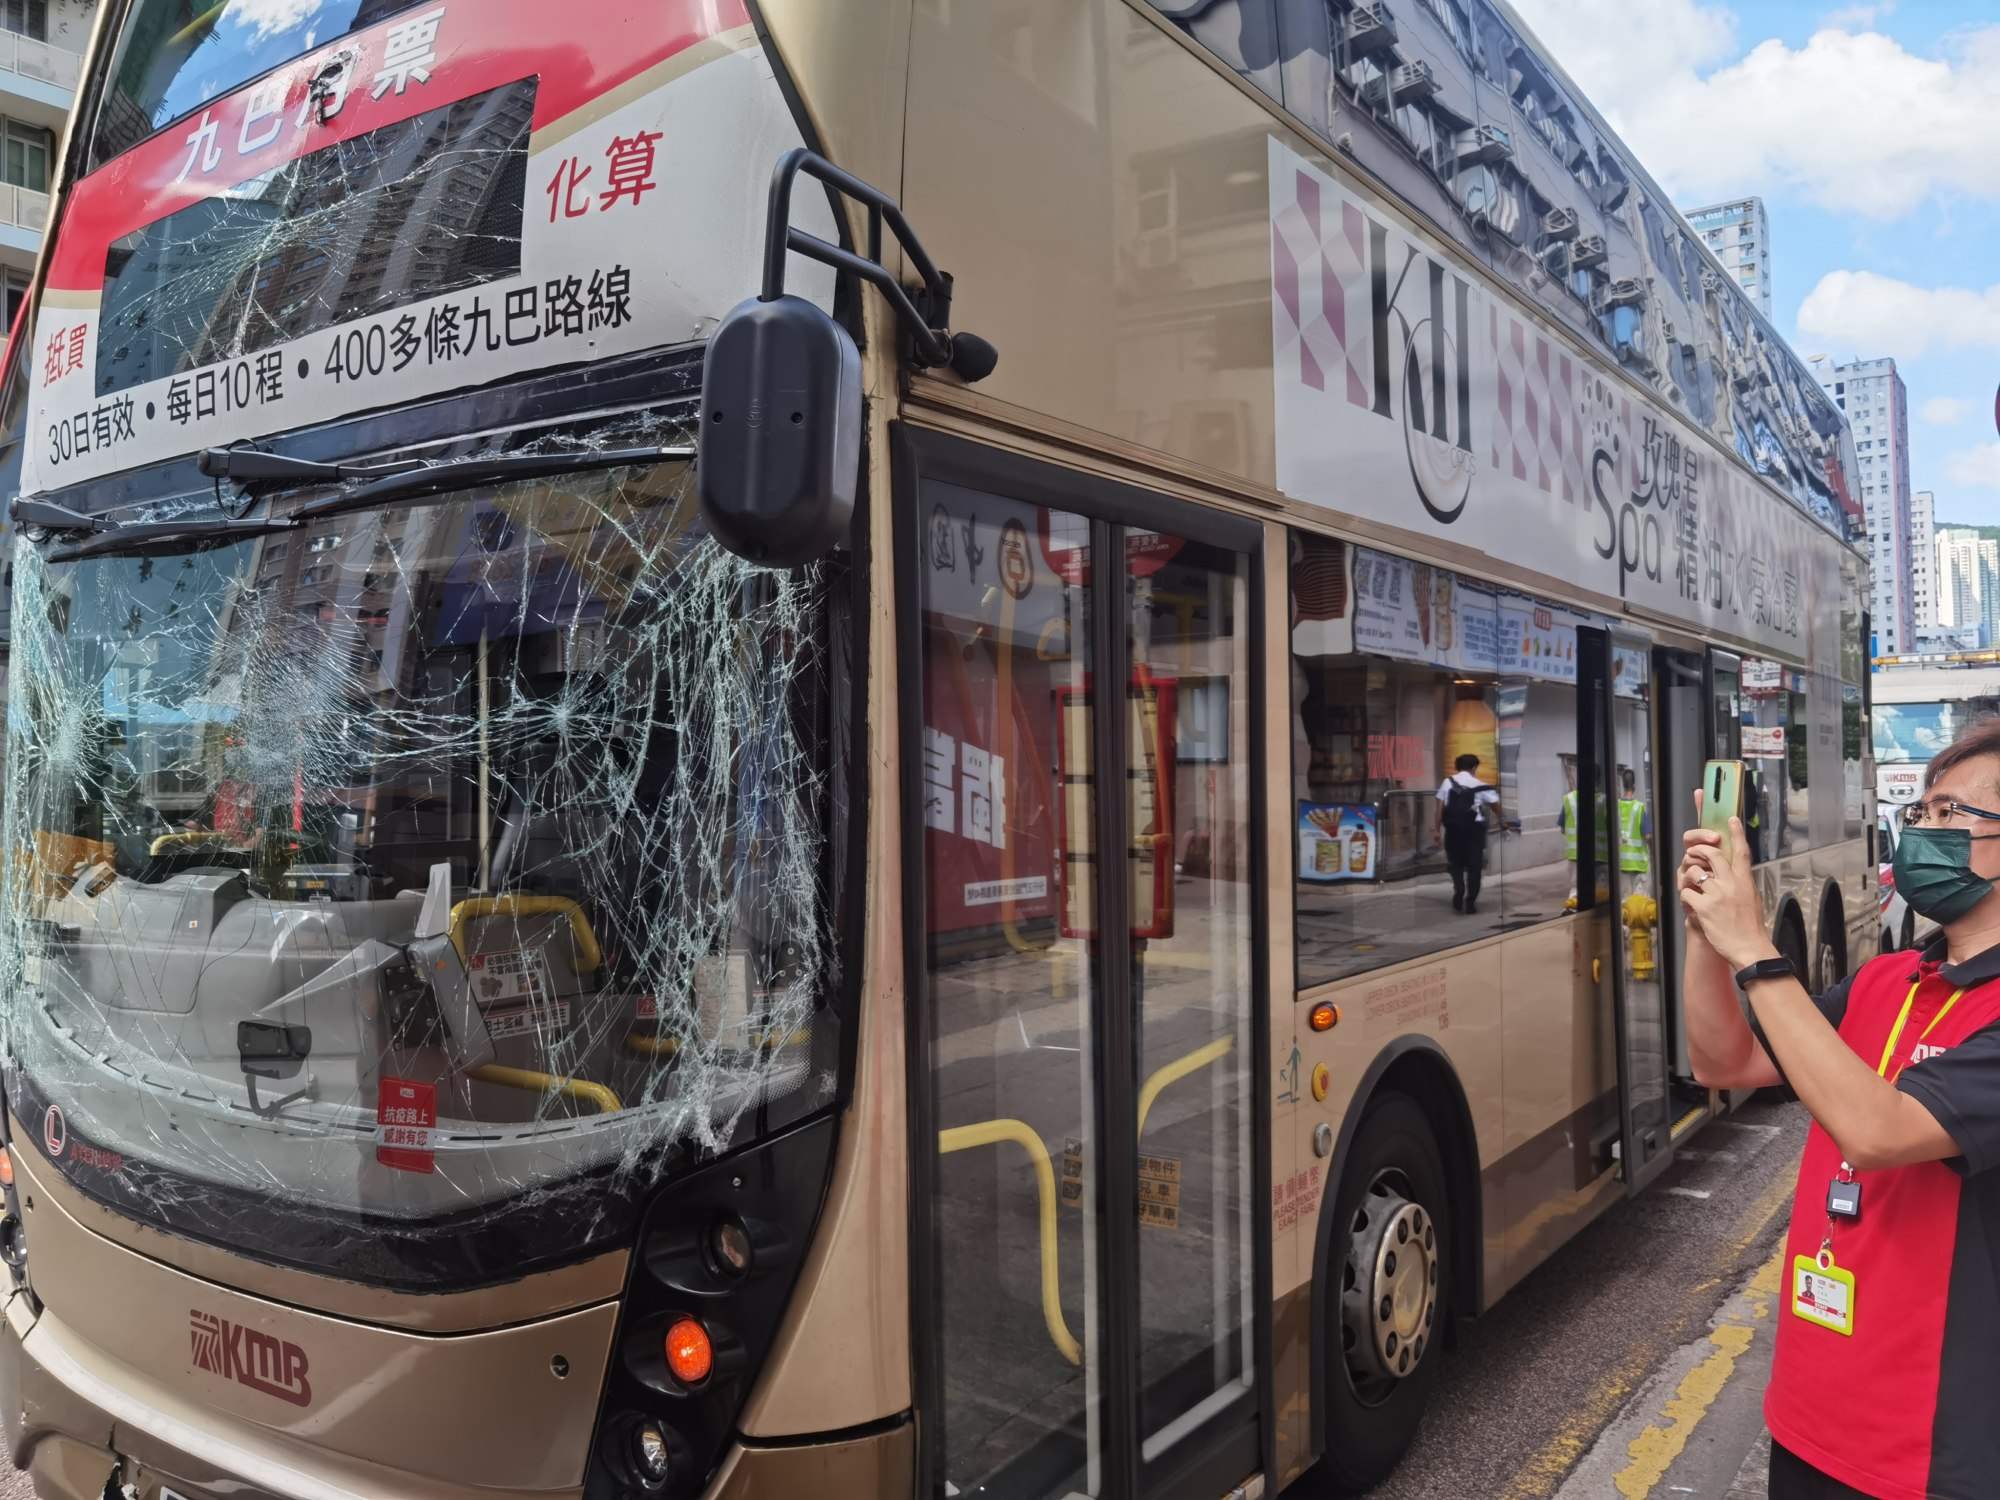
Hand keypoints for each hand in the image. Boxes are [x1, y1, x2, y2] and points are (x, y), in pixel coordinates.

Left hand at [1679, 790, 1773, 969]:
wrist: (1749, 949)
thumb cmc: (1749, 927)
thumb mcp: (1750, 898)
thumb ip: (1739, 883)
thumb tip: (1728, 872)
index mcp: (1745, 881)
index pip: (1740, 851)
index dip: (1735, 833)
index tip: (1730, 818)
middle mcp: (1731, 883)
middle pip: (1711, 853)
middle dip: (1697, 850)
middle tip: (1692, 854)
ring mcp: (1717, 894)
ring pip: (1693, 871)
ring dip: (1688, 878)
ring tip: (1693, 889)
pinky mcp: (1704, 906)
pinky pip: (1685, 891)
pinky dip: (1685, 898)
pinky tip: (1692, 906)